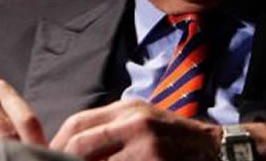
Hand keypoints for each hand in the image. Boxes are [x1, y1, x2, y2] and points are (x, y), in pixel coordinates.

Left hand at [49, 99, 220, 160]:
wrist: (215, 150)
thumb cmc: (176, 138)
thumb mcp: (144, 119)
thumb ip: (111, 129)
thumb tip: (72, 147)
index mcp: (127, 109)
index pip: (77, 122)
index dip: (58, 144)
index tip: (49, 158)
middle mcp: (134, 123)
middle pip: (80, 144)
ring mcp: (146, 147)